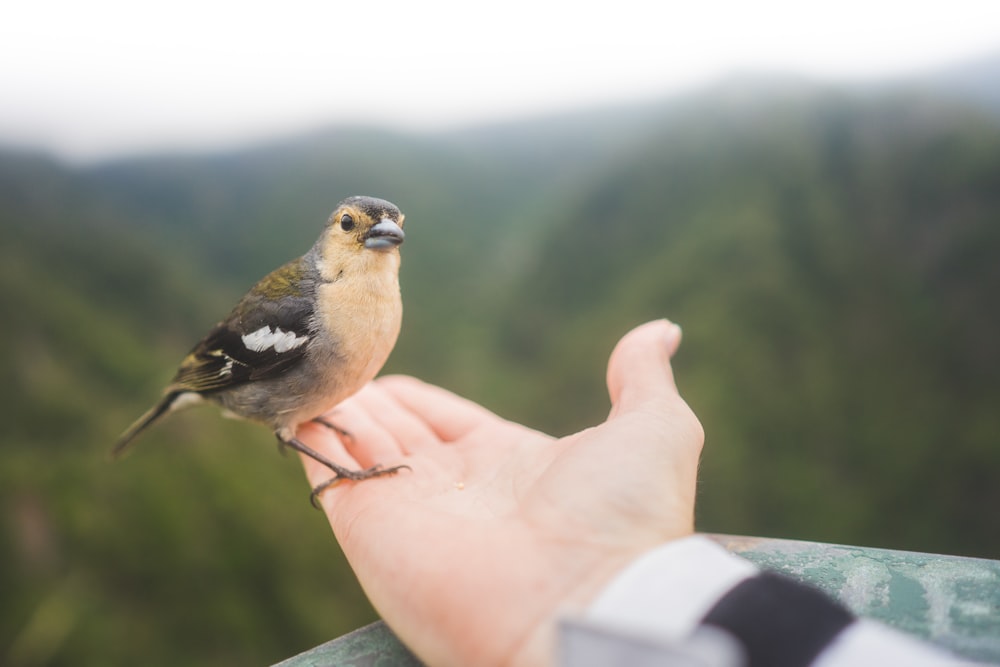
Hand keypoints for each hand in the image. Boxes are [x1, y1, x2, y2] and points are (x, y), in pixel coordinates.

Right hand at [297, 319, 703, 666]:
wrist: (590, 602)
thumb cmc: (626, 518)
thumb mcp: (654, 430)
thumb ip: (641, 377)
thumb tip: (661, 329)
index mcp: (508, 463)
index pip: (444, 418)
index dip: (414, 395)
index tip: (381, 367)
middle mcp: (453, 488)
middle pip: (392, 430)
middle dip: (363, 395)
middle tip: (330, 354)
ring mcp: (408, 509)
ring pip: (355, 444)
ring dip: (332, 404)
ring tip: (305, 361)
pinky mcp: (369, 527)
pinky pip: (327, 471)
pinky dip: (309, 433)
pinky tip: (292, 397)